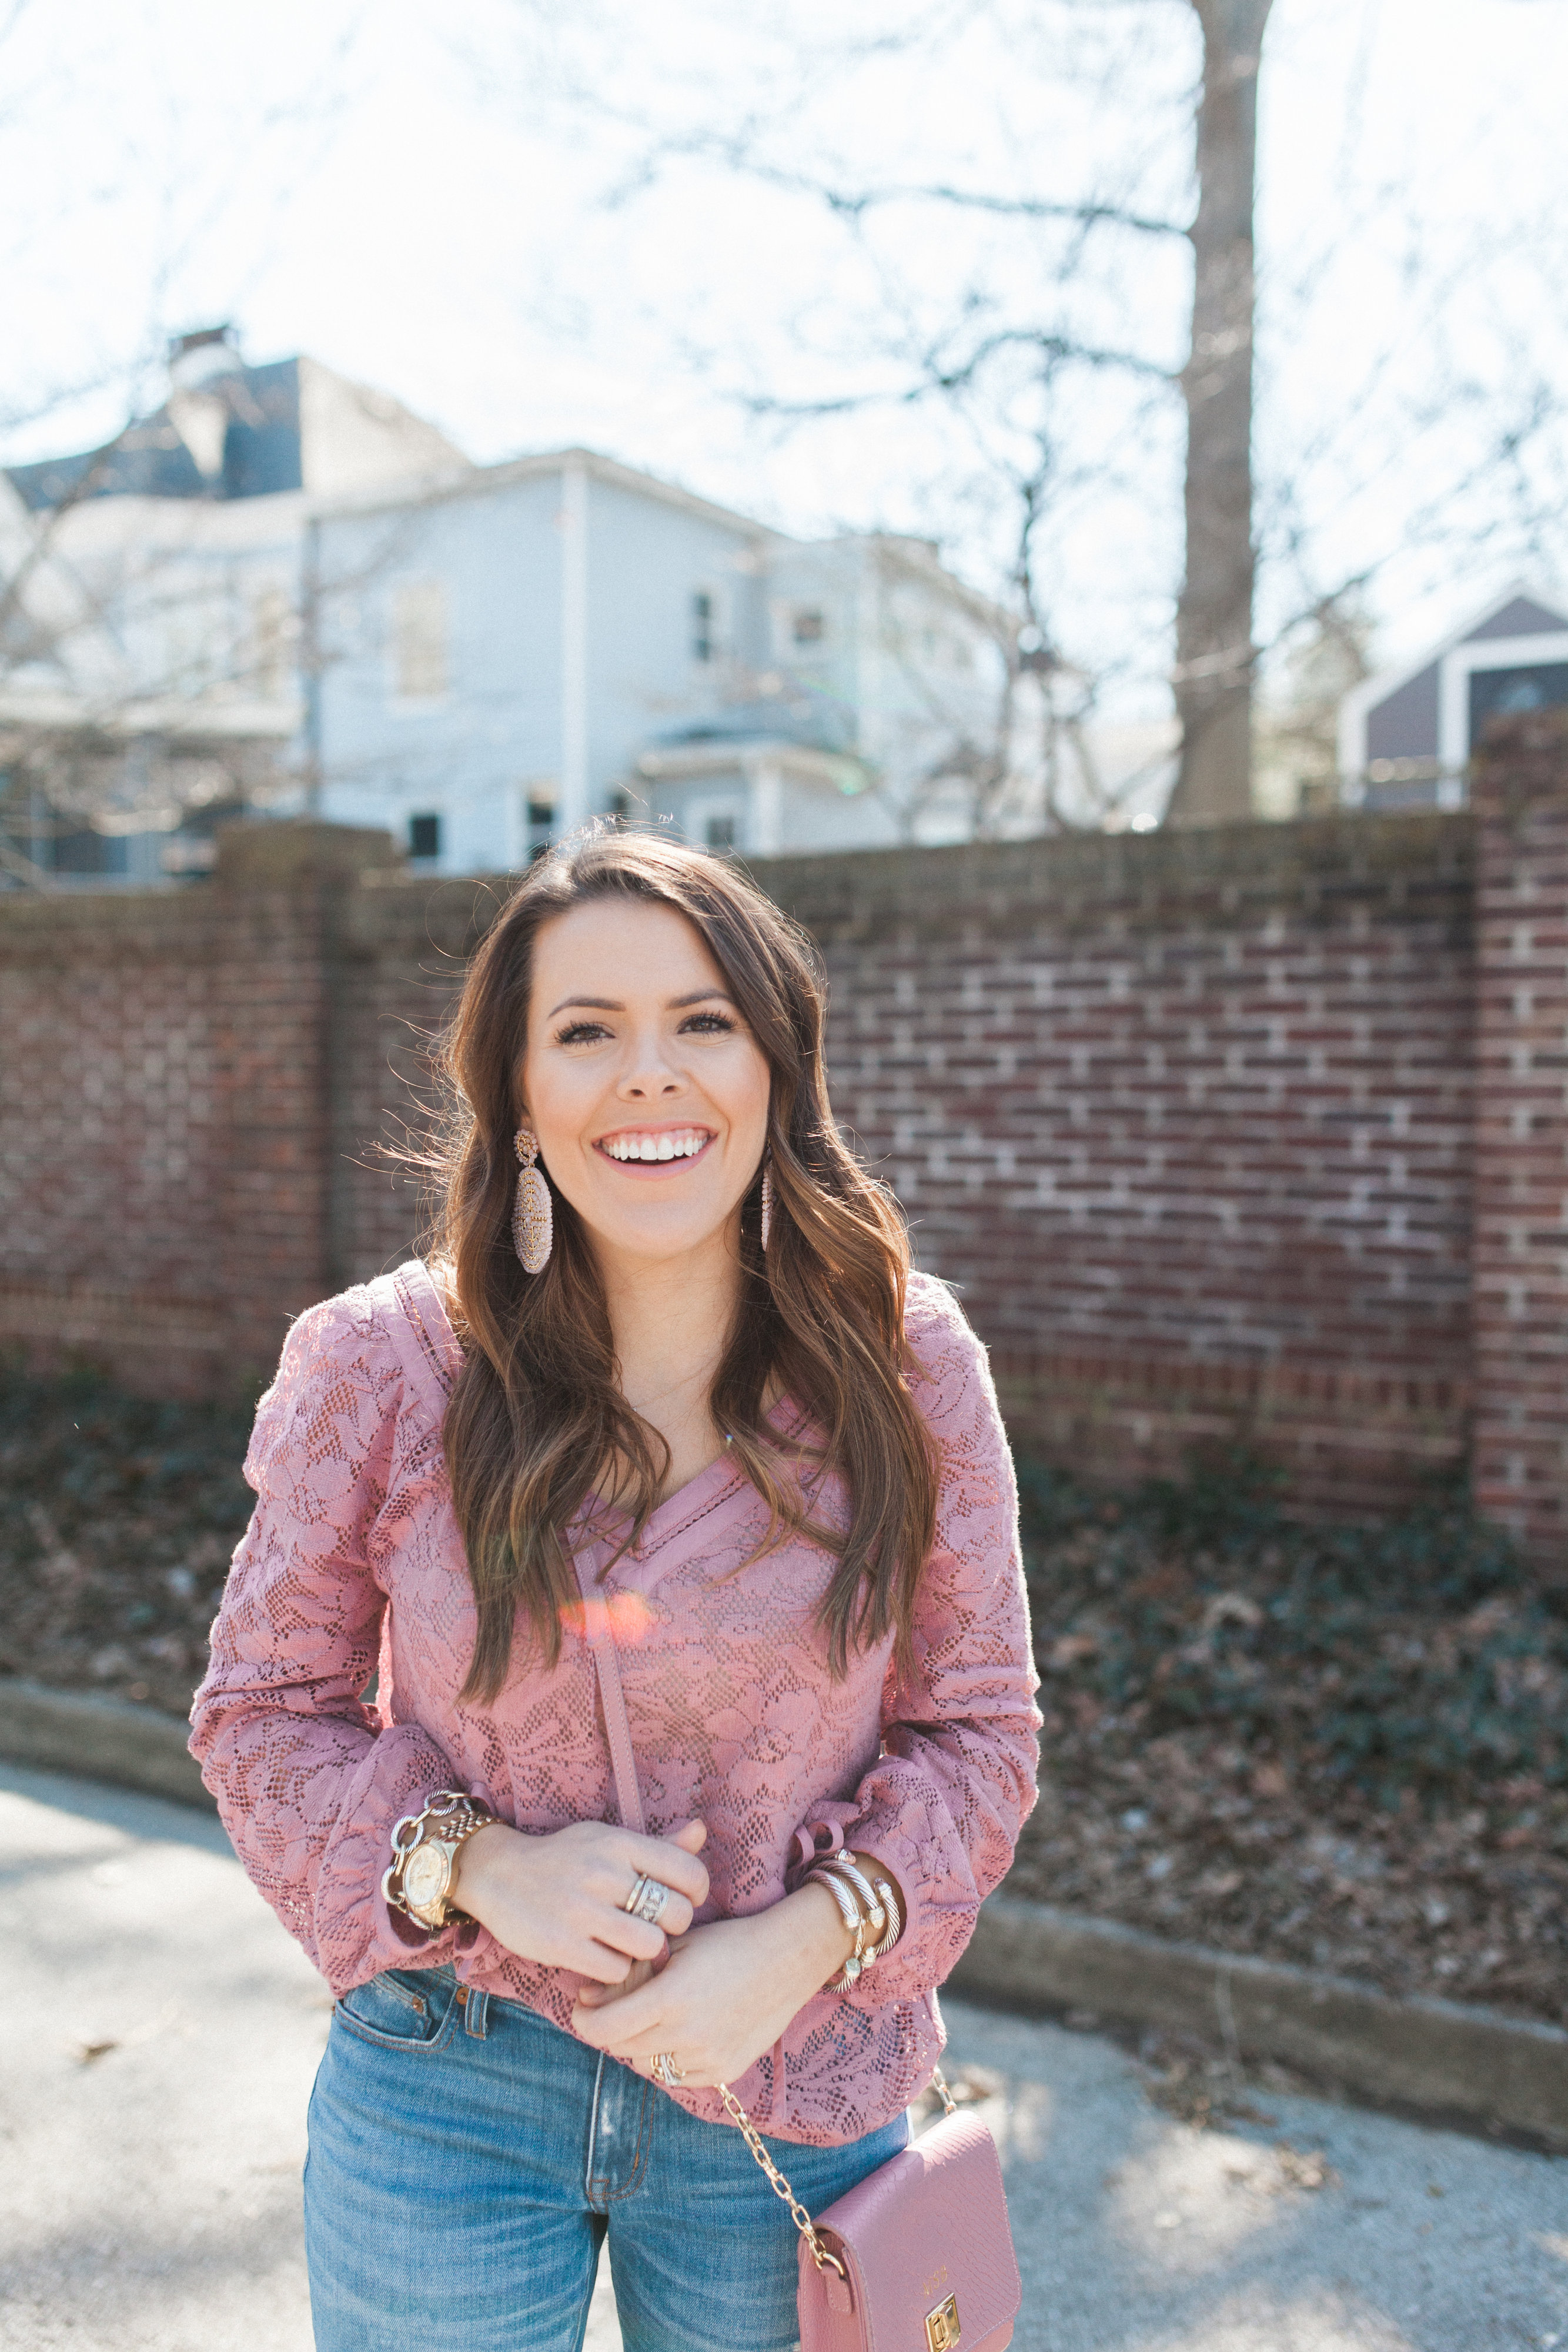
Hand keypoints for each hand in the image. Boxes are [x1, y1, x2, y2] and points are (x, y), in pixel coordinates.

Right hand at [451, 1817, 708, 1983]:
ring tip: (629, 1944)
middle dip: (671, 1926)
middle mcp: (603, 1873)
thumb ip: (657, 1845)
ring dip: (645, 1952)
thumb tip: (700, 1831)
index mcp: (620, 1843)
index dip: (695, 1893)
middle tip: (654, 1926)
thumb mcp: (608, 1840)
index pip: (688, 1872)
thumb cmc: (565, 1858)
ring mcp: (581, 1910)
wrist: (497, 1873)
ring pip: (649, 1946)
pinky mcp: (562, 1944)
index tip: (680, 1900)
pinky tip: (603, 1956)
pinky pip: (616, 1970)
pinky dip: (616, 1969)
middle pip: (674, 1914)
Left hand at [570, 1880, 853, 2087]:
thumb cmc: (727, 1943)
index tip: (583, 2006)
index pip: (604, 2028)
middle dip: (610, 2027)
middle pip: (622, 2048)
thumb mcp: (674, 1947)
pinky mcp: (725, 2069)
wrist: (787, 1958)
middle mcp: (687, 2035)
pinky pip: (678, 2074)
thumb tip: (588, 1997)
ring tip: (654, 2015)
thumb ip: (631, 1973)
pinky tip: (681, 2030)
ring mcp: (708, 2057)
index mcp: (670, 1998)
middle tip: (614, 2005)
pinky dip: (670, 2057)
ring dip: (640, 2044)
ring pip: (647, 2064)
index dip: (585, 2019)